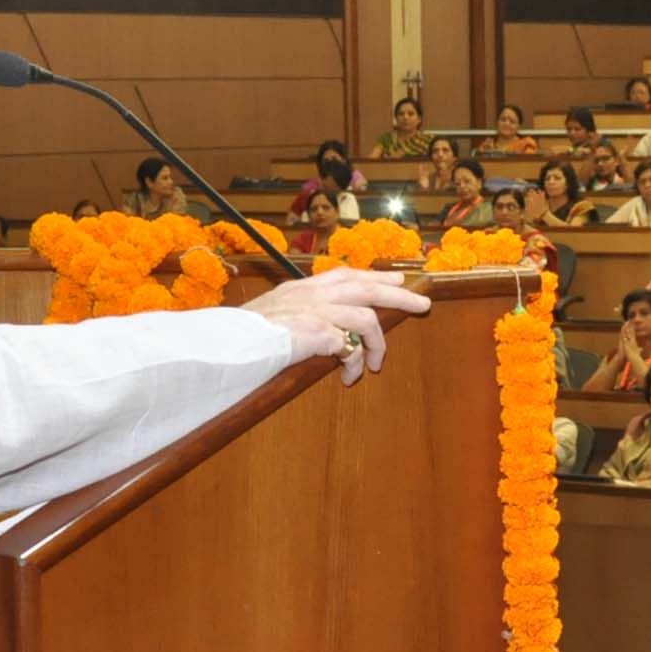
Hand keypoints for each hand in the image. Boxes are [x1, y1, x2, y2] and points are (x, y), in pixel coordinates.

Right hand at [246, 267, 434, 385]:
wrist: (227, 345)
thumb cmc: (244, 336)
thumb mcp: (272, 313)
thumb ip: (296, 312)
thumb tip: (320, 329)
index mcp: (302, 288)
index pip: (347, 275)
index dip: (375, 277)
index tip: (397, 280)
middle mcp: (312, 294)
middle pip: (367, 287)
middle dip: (399, 296)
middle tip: (423, 305)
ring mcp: (316, 312)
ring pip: (366, 318)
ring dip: (377, 344)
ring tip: (376, 365)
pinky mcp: (318, 333)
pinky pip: (350, 348)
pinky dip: (355, 364)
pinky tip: (350, 376)